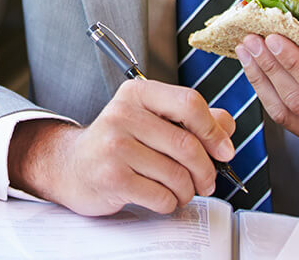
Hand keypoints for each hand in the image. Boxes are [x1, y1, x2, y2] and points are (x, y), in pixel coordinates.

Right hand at [8, 79, 235, 215]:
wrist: (72, 166)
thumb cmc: (117, 144)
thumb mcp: (150, 121)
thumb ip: (190, 119)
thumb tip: (226, 125)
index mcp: (137, 94)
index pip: (189, 103)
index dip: (214, 131)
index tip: (224, 150)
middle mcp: (123, 114)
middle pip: (187, 145)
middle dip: (206, 171)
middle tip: (206, 181)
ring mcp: (114, 145)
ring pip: (177, 175)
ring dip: (187, 191)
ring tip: (178, 190)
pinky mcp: (112, 177)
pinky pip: (161, 196)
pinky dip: (169, 203)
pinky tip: (159, 197)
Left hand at [236, 34, 298, 168]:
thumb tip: (294, 32)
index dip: (293, 63)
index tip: (273, 39)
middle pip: (297, 103)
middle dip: (269, 68)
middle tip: (251, 42)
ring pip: (285, 116)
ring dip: (260, 82)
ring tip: (247, 55)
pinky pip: (288, 122)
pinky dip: (271, 95)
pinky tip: (261, 75)